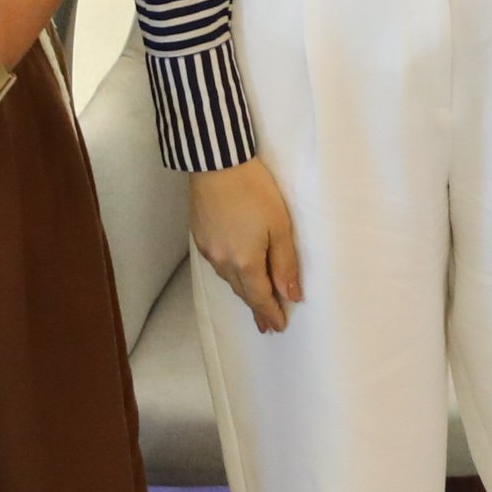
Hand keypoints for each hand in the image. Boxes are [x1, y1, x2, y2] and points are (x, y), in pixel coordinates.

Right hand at [190, 158, 303, 334]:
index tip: (278, 327)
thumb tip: (291, 295)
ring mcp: (209, 250)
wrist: (216, 164)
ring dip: (243, 292)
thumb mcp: (280, 226)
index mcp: (245, 262)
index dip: (270, 313)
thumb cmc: (253, 191)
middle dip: (257, 309)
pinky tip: (235, 274)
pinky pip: (218, 265)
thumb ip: (285, 263)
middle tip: (267, 324)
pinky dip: (230, 275)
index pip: (260, 297)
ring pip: (229, 279)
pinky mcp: (200, 237)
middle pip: (243, 292)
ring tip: (254, 302)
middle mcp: (223, 262)